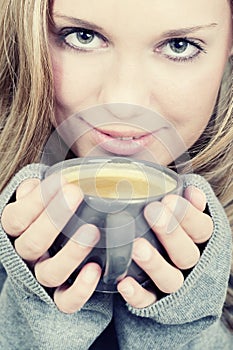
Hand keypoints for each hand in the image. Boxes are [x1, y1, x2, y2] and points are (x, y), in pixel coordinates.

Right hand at [1, 176, 100, 313]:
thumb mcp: (39, 199)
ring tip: (91, 231)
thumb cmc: (48, 213)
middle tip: (75, 195)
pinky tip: (94, 269)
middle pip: (31, 244)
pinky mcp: (60, 295)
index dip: (37, 200)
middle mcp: (26, 255)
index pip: (16, 219)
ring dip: (70, 253)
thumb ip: (36, 191)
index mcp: (16, 231)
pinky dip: (80, 289)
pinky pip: (66, 301)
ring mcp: (42, 276)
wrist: (52, 242)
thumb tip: (37, 184)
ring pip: (49, 274)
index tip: (62, 181)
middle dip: (54, 218)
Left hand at [117, 186, 212, 307]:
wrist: (164, 262)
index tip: (169, 199)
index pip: (202, 229)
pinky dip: (137, 295)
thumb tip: (192, 190)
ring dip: (155, 264)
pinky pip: (147, 302)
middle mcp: (189, 264)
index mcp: (199, 241)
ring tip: (137, 246)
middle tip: (152, 212)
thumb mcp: (181, 212)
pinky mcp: (153, 300)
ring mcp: (172, 283)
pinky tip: (124, 283)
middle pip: (187, 254)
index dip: (188, 215)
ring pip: (170, 280)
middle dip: (170, 233)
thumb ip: (187, 202)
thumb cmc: (169, 226)